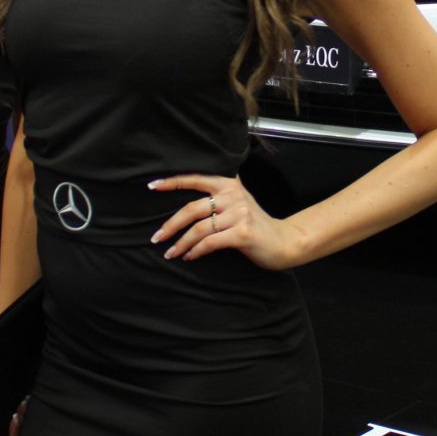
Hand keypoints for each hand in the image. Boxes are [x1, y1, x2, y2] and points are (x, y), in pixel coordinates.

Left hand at [148, 174, 304, 269]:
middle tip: (156, 237)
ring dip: (181, 243)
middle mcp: (233, 195)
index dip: (173, 182)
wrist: (284, 241)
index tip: (152, 186)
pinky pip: (210, 242)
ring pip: (199, 228)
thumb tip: (185, 203)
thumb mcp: (239, 202)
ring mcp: (239, 214)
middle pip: (192, 208)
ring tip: (170, 253)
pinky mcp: (242, 233)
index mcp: (229, 184)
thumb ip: (219, 195)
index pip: (196, 179)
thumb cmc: (256, 224)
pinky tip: (189, 256)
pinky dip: (196, 251)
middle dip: (170, 224)